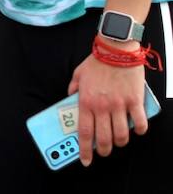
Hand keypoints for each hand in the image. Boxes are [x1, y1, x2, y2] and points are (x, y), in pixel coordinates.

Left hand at [68, 50, 148, 165]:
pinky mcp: (135, 101)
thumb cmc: (97, 62)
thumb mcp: (77, 75)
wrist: (116, 49)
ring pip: (122, 135)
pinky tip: (136, 129)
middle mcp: (102, 107)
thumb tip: (69, 99)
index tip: (85, 160)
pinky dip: (139, 130)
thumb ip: (73, 89)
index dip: (85, 150)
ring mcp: (119, 105)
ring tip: (119, 141)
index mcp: (86, 101)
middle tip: (104, 152)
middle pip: (104, 138)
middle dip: (104, 150)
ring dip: (121, 143)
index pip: (84, 132)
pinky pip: (140, 123)